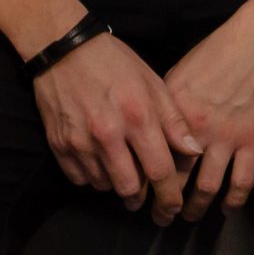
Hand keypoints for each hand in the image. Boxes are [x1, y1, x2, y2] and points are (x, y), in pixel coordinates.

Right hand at [31, 32, 203, 221]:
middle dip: (141, 198)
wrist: (63, 48)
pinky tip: (100, 163)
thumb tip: (194, 152)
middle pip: (130, 188)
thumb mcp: (152, 82)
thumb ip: (173, 120)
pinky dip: (93, 177)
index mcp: (137, 116)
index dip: (170, 196)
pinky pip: (80, 179)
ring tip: (122, 171)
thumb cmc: (113, 62)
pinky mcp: (59, 145)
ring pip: (104, 187)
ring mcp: (80, 141)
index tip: (174, 206)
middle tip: (146, 196)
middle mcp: (107, 134)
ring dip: (116, 185)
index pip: (159, 171)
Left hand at [161, 13, 253, 220]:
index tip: (136, 193)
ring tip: (188, 218)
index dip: (141, 180)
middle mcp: (196, 129)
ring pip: (206, 188)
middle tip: (160, 217)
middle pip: (175, 178)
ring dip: (195, 209)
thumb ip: (165, 106)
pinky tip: (226, 210)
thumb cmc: (218, 52)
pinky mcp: (253, 141)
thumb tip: (150, 129)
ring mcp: (226, 137)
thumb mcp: (180, 74)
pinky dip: (233, 202)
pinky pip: (242, 181)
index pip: (150, 155)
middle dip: (164, 204)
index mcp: (173, 111)